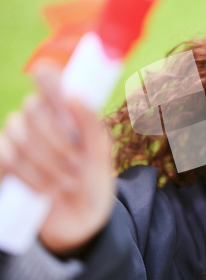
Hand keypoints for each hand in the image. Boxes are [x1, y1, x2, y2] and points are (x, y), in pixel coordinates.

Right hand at [0, 63, 114, 256]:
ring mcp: (20, 141)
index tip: (51, 82)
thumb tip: (75, 95)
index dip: (47, 78)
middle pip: (33, 108)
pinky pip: (4, 154)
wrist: (80, 222)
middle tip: (76, 164)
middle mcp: (41, 122)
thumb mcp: (101, 157)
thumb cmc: (94, 184)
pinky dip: (27, 174)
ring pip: (19, 134)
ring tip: (65, 183)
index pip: (49, 81)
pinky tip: (42, 189)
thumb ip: (91, 126)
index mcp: (68, 114)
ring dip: (46, 164)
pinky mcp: (5, 163)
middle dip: (57, 141)